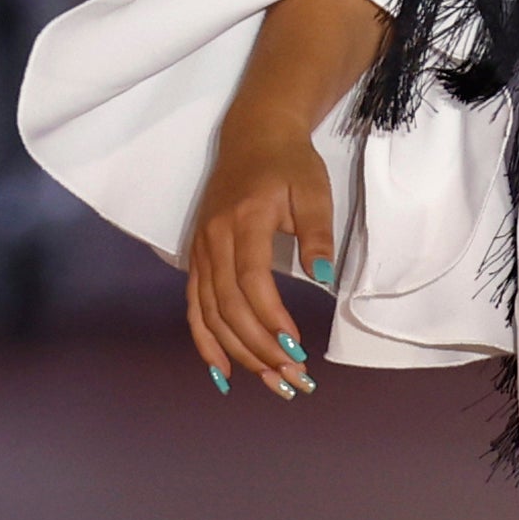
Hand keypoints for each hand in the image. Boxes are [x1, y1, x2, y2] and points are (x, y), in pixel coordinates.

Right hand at [184, 117, 335, 404]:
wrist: (254, 136)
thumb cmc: (289, 164)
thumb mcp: (313, 191)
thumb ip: (317, 234)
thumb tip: (322, 279)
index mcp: (242, 221)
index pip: (251, 282)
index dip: (271, 319)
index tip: (297, 348)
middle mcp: (213, 240)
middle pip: (228, 307)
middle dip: (260, 348)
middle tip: (293, 378)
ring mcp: (200, 251)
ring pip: (210, 315)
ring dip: (238, 354)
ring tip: (271, 383)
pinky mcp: (197, 259)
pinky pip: (195, 309)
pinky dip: (206, 344)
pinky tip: (223, 373)